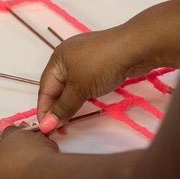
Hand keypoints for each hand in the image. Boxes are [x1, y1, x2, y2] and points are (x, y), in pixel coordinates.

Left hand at [0, 125, 57, 178]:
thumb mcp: (15, 135)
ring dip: (24, 160)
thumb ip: (7, 131)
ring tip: (38, 147)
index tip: (9, 132)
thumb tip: (5, 130)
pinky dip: (32, 174)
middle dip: (12, 148)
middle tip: (24, 138)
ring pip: (14, 174)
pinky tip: (43, 163)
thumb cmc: (26, 157)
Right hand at [35, 29, 149, 133]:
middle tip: (57, 128)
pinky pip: (84, 81)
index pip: (45, 88)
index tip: (45, 130)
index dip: (44, 109)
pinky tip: (85, 101)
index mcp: (57, 59)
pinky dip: (82, 93)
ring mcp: (85, 58)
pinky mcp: (100, 61)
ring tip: (69, 119)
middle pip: (57, 86)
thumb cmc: (102, 65)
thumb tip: (47, 124)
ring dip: (69, 101)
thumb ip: (63, 107)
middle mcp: (68, 57)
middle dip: (56, 106)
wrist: (135, 48)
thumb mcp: (80, 88)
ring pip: (71, 84)